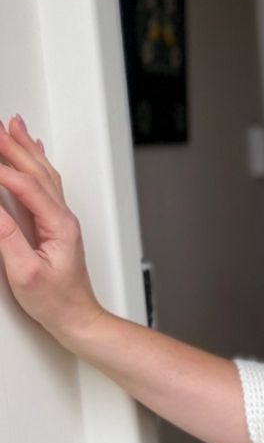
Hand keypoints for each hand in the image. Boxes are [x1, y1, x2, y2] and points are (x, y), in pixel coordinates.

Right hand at [0, 113, 104, 344]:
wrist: (78, 317)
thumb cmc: (57, 301)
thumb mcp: (25, 273)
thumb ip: (7, 238)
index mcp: (58, 225)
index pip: (25, 187)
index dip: (1, 170)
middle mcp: (63, 217)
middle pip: (36, 171)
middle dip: (12, 145)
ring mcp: (61, 218)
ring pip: (43, 173)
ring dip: (25, 147)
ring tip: (11, 125)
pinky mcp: (55, 224)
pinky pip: (46, 183)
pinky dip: (36, 161)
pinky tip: (33, 150)